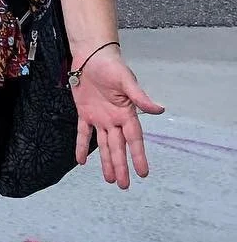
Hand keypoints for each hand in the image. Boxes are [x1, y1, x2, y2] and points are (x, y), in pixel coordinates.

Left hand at [72, 48, 162, 188]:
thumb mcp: (126, 80)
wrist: (91, 56)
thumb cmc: (112, 66)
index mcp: (126, 113)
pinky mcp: (84, 113)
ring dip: (106, 162)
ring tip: (110, 179)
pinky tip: (81, 161)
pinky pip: (82, 133)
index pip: (134, 140)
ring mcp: (99, 118)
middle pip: (118, 147)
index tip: (143, 173)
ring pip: (103, 145)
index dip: (138, 156)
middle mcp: (114, 119)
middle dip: (121, 166)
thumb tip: (159, 109)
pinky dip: (81, 146)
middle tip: (124, 185)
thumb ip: (140, 96)